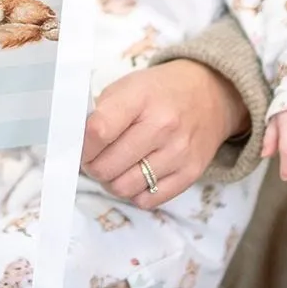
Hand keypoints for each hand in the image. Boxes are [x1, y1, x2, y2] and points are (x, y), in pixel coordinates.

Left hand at [82, 60, 248, 210]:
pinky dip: (134, 192)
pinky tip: (135, 175)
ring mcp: (178, 153)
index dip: (81, 145)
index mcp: (140, 98)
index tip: (80, 145)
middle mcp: (162, 127)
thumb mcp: (126, 87)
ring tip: (114, 167)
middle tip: (94, 159)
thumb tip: (75, 143)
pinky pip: (148, 200)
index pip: (98, 132)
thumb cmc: (159, 92)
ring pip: (124, 188)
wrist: (210, 94)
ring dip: (111, 182)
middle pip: (106, 167)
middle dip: (92, 166)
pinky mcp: (191, 173)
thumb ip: (99, 112)